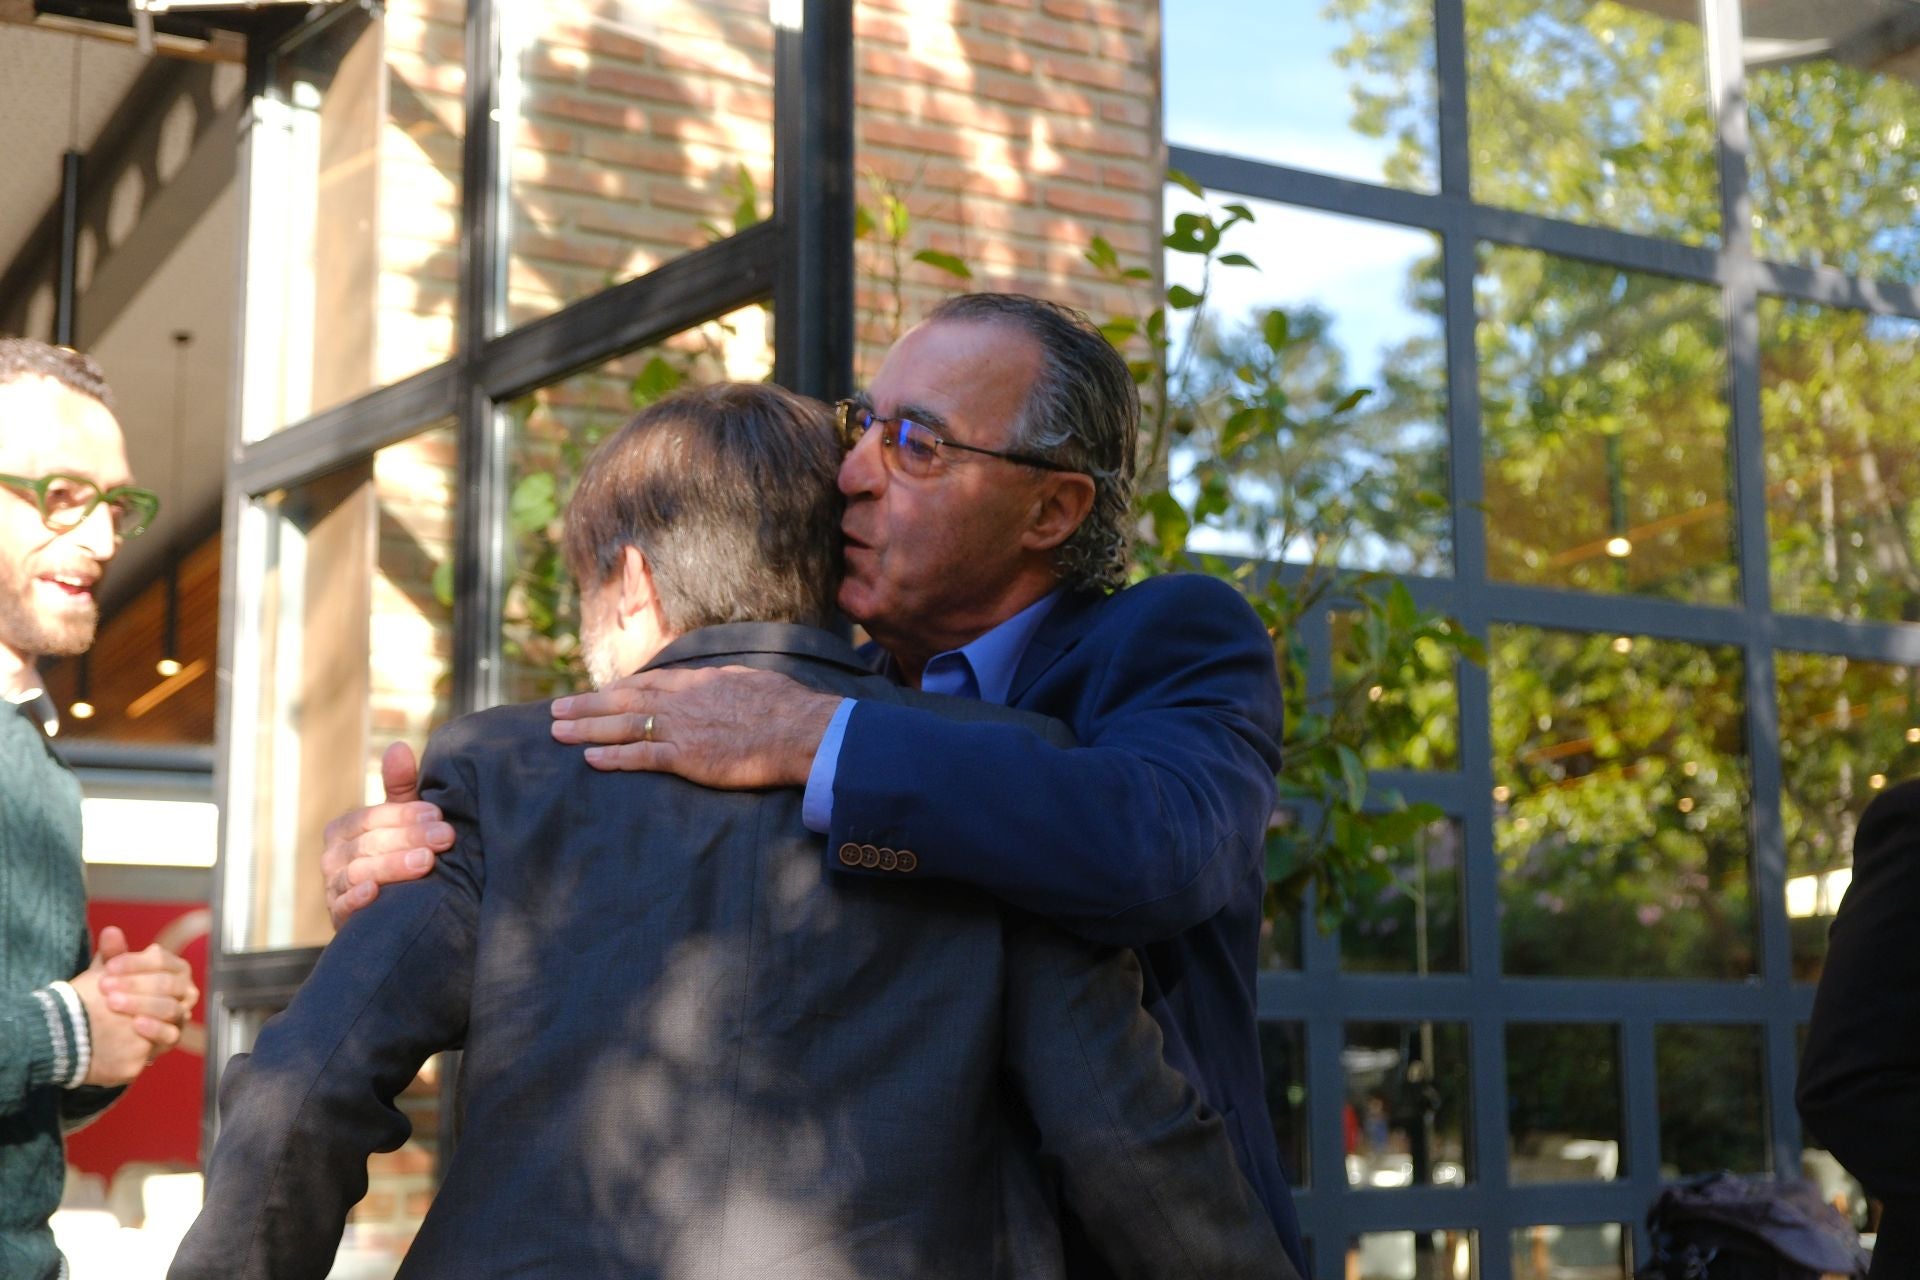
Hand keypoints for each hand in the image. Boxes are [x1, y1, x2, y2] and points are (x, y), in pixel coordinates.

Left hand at [71, 926, 196, 1082]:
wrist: (108, 1030)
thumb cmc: (115, 994)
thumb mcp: (111, 973)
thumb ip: (112, 953)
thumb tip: (110, 931)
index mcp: (174, 969)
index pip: (161, 960)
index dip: (135, 962)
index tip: (109, 967)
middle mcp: (184, 991)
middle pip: (166, 983)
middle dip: (135, 984)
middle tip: (105, 987)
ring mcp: (180, 1015)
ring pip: (170, 1008)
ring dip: (141, 1004)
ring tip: (113, 1003)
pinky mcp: (172, 1038)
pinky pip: (170, 1033)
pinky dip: (154, 1028)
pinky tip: (135, 1024)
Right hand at [320, 742, 451, 928]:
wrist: (399, 910)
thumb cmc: (403, 853)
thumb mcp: (404, 820)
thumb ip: (401, 786)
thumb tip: (398, 746)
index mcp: (345, 828)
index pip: (372, 817)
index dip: (405, 815)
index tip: (439, 815)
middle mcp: (333, 856)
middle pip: (368, 844)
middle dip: (409, 838)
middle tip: (445, 837)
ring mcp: (334, 888)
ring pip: (358, 872)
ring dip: (392, 866)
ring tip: (426, 862)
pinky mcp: (340, 918)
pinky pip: (342, 907)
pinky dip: (356, 899)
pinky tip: (375, 892)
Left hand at [550, 665, 839, 788]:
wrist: (800, 729)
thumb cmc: (785, 706)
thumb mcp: (749, 680)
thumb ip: (724, 682)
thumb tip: (720, 683)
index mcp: (697, 682)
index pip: (646, 683)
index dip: (615, 689)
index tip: (594, 694)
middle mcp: (682, 702)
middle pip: (623, 701)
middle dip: (586, 706)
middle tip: (555, 710)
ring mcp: (683, 729)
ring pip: (623, 726)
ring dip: (586, 729)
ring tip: (557, 732)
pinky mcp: (688, 758)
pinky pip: (642, 756)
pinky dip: (613, 757)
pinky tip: (590, 759)